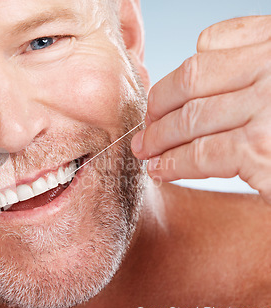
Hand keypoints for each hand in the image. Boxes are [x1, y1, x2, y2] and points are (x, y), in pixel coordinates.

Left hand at [131, 15, 270, 203]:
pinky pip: (203, 153)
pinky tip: (162, 170)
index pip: (212, 43)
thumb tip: (200, 64)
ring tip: (146, 153)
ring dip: (160, 139)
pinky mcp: (263, 149)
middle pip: (192, 80)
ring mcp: (270, 105)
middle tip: (145, 131)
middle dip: (159, 108)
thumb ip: (255, 60)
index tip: (163, 101)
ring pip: (192, 117)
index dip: (178, 77)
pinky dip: (175, 163)